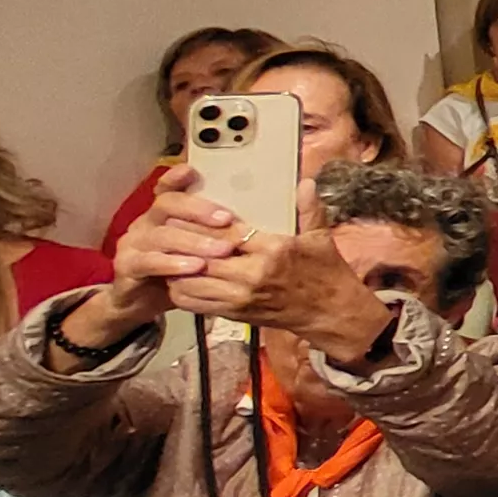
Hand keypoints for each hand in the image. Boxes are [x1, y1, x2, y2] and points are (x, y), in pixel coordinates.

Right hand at [77, 166, 246, 341]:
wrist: (141, 302)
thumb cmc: (178, 272)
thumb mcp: (198, 250)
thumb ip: (216, 233)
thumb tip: (254, 223)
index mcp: (163, 213)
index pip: (168, 188)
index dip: (177, 178)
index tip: (193, 171)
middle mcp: (146, 222)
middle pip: (167, 205)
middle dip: (199, 210)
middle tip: (227, 220)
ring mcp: (133, 242)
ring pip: (162, 235)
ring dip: (194, 241)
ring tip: (221, 250)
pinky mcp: (126, 265)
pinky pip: (149, 261)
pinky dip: (173, 264)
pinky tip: (195, 266)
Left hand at [164, 221, 395, 368]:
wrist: (331, 314)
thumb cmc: (327, 273)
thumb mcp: (321, 238)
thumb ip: (309, 209)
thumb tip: (305, 181)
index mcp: (273, 251)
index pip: (226, 232)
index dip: (201, 221)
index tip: (184, 209)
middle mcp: (252, 276)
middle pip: (203, 256)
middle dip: (182, 242)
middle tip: (165, 228)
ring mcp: (241, 298)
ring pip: (193, 283)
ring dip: (177, 268)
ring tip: (168, 253)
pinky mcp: (236, 314)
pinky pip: (197, 304)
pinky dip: (182, 291)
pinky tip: (178, 277)